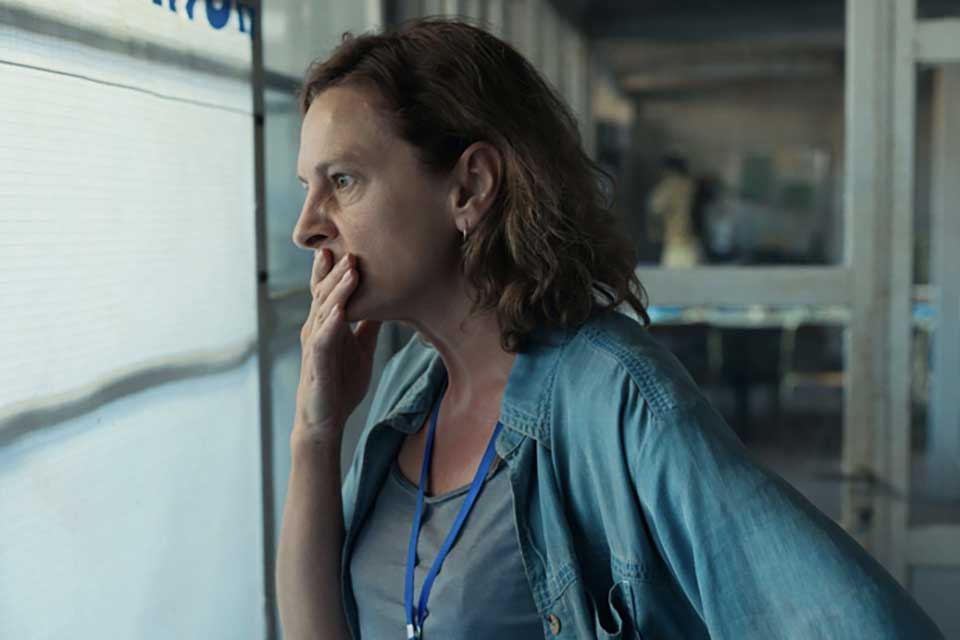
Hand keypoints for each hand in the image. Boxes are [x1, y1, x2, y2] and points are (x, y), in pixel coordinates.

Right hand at [292, 249, 381, 445]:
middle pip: (324, 294)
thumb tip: (386, 303)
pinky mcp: (317, 364)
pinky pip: (323, 340)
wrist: (326, 420)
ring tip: (350, 269)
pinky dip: (330, 324)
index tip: (345, 244)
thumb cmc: (341, 384)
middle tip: (350, 247)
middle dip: (336, 271)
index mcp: (327, 325)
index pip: (327, 291)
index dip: (333, 269)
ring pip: (324, 311)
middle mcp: (316, 330)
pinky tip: (339, 311)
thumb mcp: (362, 349)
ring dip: (337, 290)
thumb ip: (369, 326)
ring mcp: (315, 346)